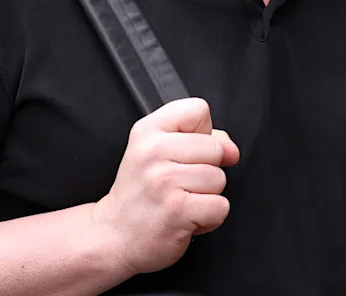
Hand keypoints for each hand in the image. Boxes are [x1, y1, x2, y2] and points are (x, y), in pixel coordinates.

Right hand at [92, 97, 239, 275]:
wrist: (115, 235)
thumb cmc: (139, 194)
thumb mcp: (156, 152)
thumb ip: (197, 138)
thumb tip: (231, 149)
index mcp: (147, 131)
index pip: (198, 110)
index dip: (202, 132)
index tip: (186, 152)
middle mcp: (153, 152)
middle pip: (216, 147)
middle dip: (207, 169)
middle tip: (180, 183)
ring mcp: (165, 181)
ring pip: (219, 178)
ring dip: (207, 196)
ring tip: (182, 200)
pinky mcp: (178, 210)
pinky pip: (220, 206)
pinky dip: (209, 218)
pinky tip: (186, 217)